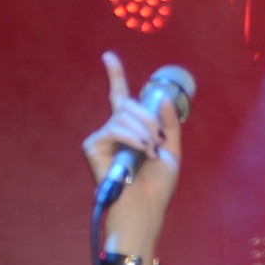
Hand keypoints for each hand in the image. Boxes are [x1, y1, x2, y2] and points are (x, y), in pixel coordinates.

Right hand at [80, 51, 185, 231]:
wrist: (145, 207)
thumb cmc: (156, 187)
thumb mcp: (171, 151)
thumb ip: (169, 124)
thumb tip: (162, 97)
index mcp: (130, 131)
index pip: (120, 98)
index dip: (115, 76)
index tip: (109, 57)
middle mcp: (113, 132)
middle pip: (128, 105)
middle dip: (149, 119)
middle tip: (158, 140)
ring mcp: (101, 139)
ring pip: (123, 115)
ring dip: (144, 132)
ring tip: (150, 152)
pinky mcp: (93, 146)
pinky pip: (114, 128)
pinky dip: (132, 138)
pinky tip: (141, 152)